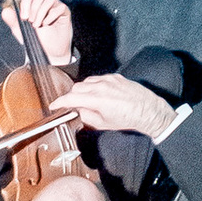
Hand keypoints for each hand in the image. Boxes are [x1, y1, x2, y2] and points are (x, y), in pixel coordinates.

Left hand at [4, 0, 72, 67]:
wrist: (48, 53)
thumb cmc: (36, 40)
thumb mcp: (21, 31)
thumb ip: (13, 20)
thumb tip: (5, 11)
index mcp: (34, 4)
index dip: (26, 0)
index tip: (23, 16)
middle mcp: (46, 2)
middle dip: (34, 6)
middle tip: (30, 21)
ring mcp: (56, 6)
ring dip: (42, 12)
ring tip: (37, 25)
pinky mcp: (65, 12)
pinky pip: (60, 7)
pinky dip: (51, 16)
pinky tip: (47, 24)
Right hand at [60, 73, 180, 142]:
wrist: (147, 109)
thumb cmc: (127, 118)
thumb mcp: (102, 123)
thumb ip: (86, 116)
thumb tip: (77, 110)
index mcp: (97, 99)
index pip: (71, 97)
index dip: (60, 102)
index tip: (54, 106)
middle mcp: (102, 85)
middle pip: (77, 87)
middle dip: (71, 96)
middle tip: (72, 106)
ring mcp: (110, 79)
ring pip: (87, 81)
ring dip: (83, 90)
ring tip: (87, 101)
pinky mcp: (116, 76)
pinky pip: (99, 78)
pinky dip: (94, 85)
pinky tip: (98, 95)